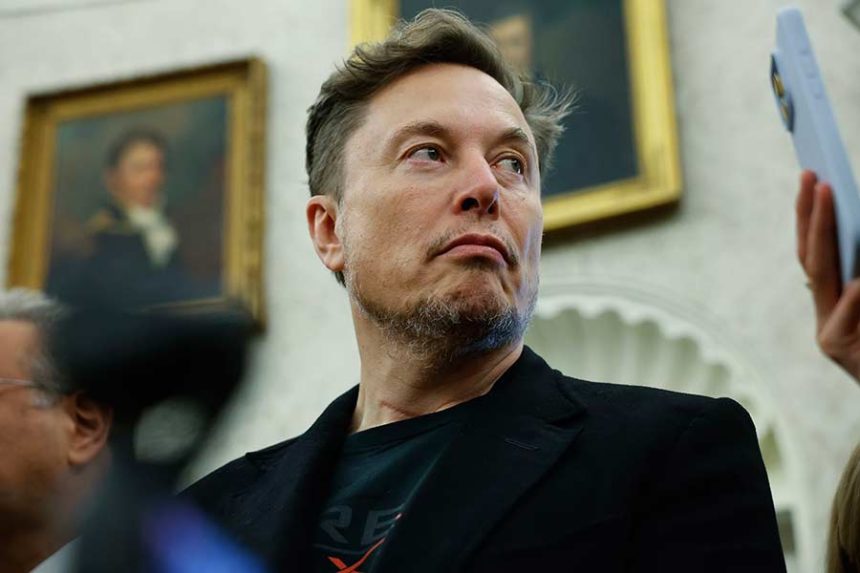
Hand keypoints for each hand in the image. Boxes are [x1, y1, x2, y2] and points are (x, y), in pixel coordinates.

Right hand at [796, 169, 859, 381]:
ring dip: (823, 231)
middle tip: (812, 177)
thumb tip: (859, 230)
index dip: (810, 216)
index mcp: (839, 303)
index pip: (817, 253)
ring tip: (829, 196)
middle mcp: (827, 315)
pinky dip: (856, 287)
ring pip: (821, 273)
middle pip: (811, 257)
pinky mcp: (838, 348)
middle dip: (809, 214)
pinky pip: (849, 305)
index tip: (812, 178)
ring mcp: (829, 333)